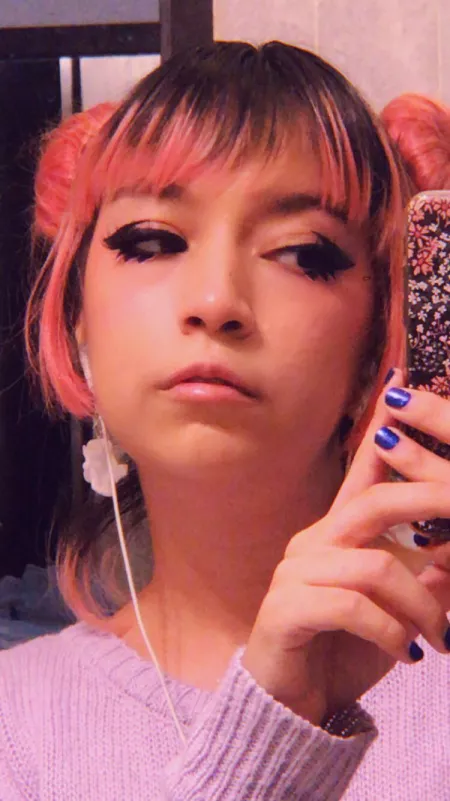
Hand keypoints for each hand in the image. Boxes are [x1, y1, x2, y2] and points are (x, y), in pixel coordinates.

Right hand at [242, 369, 449, 725]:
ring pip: (375, 565)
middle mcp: (313, 543)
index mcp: (335, 534)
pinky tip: (406, 655)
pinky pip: (355, 606)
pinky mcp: (287, 609)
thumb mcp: (394, 611)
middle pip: (375, 505)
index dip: (382, 430)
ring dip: (421, 605)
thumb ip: (421, 578)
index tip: (403, 385)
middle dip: (428, 509)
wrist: (291, 701)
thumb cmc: (342, 649)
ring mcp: (295, 573)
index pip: (363, 472)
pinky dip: (392, 632)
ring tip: (438, 639)